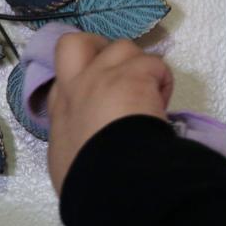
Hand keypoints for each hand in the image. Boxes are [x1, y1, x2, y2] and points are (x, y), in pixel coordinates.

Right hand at [47, 33, 173, 195]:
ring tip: (149, 94)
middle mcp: (78, 86)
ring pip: (122, 47)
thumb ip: (72, 148)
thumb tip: (87, 151)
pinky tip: (164, 104)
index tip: (98, 100)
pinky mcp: (135, 75)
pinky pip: (155, 64)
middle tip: (118, 72)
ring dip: (137, 66)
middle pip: (76, 44)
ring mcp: (106, 77)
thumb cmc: (88, 181)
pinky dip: (162, 80)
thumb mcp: (65, 166)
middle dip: (96, 48)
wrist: (112, 180)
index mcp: (61, 113)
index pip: (62, 82)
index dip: (81, 82)